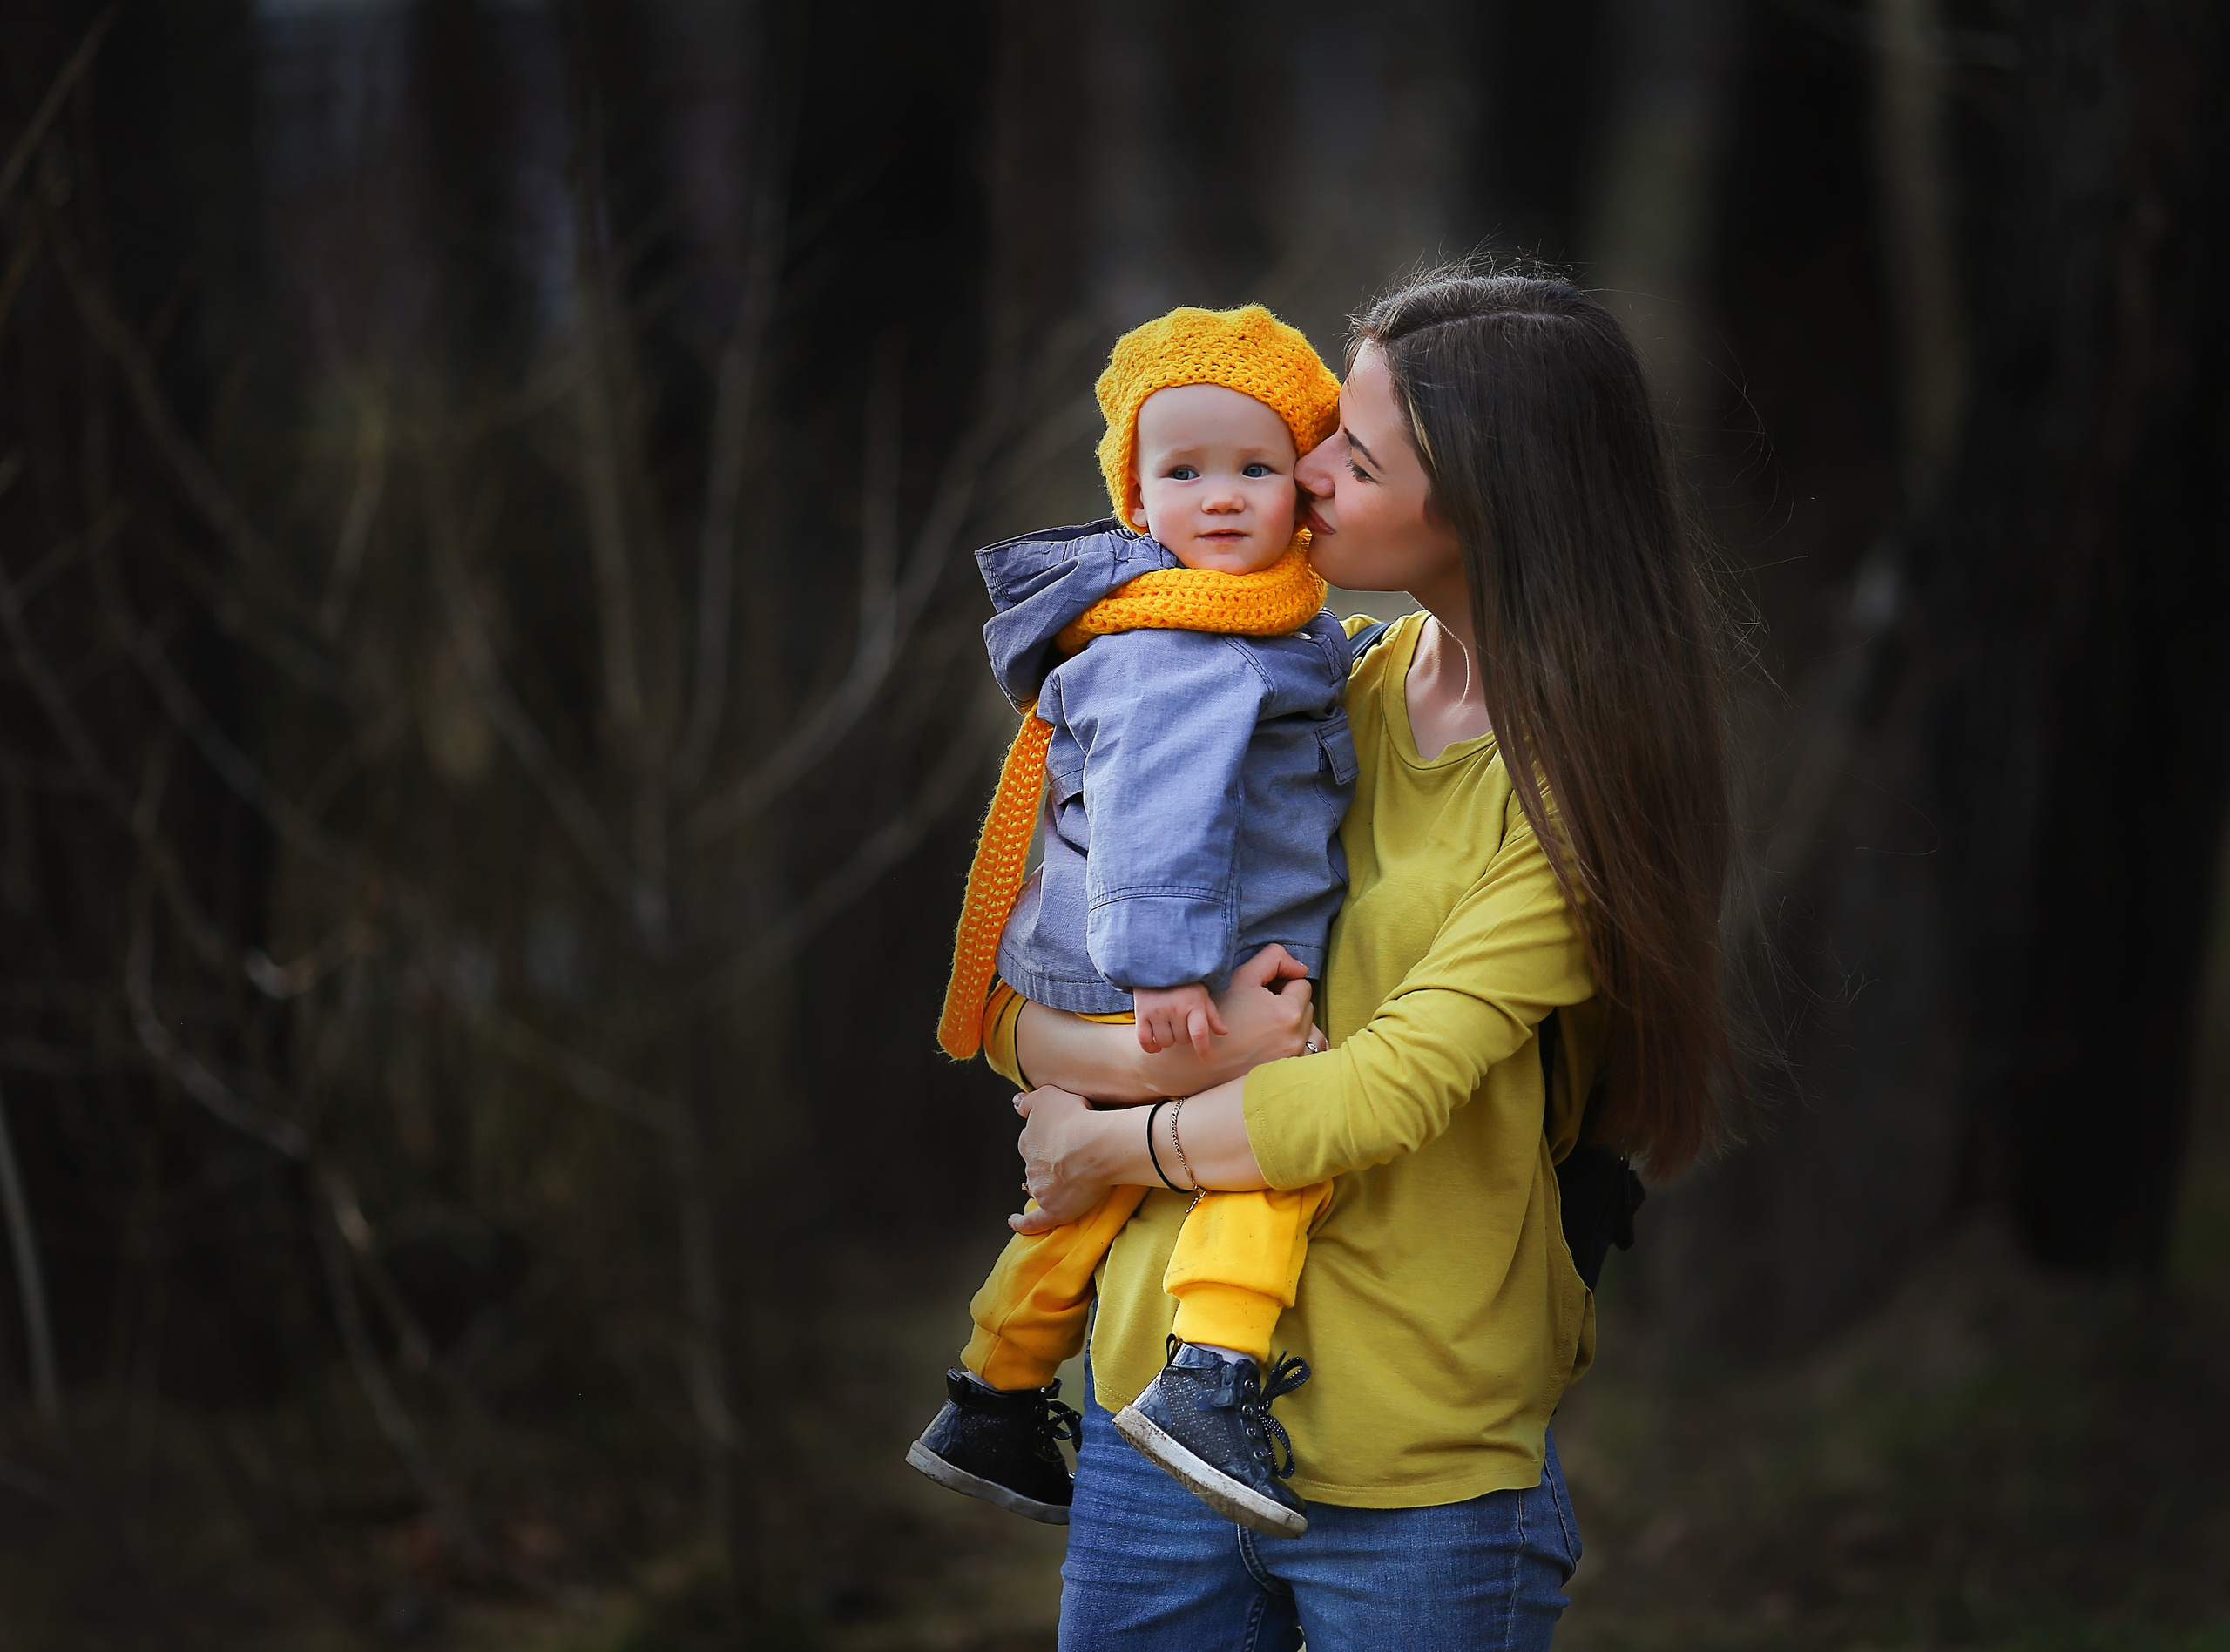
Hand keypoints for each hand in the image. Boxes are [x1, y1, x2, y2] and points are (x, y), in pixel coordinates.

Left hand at [1009, 1085, 1116, 1233]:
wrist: (1095, 1146)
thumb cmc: (1078, 1118)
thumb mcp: (1048, 1095)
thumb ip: (1028, 1101)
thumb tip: (1016, 1104)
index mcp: (1028, 1140)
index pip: (1033, 1141)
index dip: (1047, 1139)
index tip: (1060, 1137)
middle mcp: (1031, 1165)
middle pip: (1037, 1164)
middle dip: (1049, 1161)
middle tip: (1070, 1157)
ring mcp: (1041, 1188)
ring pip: (1039, 1187)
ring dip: (1047, 1184)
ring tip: (1067, 1180)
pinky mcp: (1053, 1210)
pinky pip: (1033, 1221)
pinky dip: (1022, 1223)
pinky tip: (1014, 1221)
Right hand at [1132, 983, 1226, 1056]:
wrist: (1158, 965)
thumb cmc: (1185, 984)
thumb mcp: (1202, 995)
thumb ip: (1212, 1015)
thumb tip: (1224, 1033)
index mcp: (1193, 1004)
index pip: (1199, 1034)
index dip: (1203, 1049)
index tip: (1206, 1058)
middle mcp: (1175, 1009)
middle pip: (1182, 1040)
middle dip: (1185, 1038)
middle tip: (1183, 1026)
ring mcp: (1157, 1011)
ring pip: (1165, 1042)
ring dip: (1169, 1041)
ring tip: (1170, 1029)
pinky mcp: (1141, 1013)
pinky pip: (1144, 1039)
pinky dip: (1150, 1046)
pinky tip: (1156, 1045)